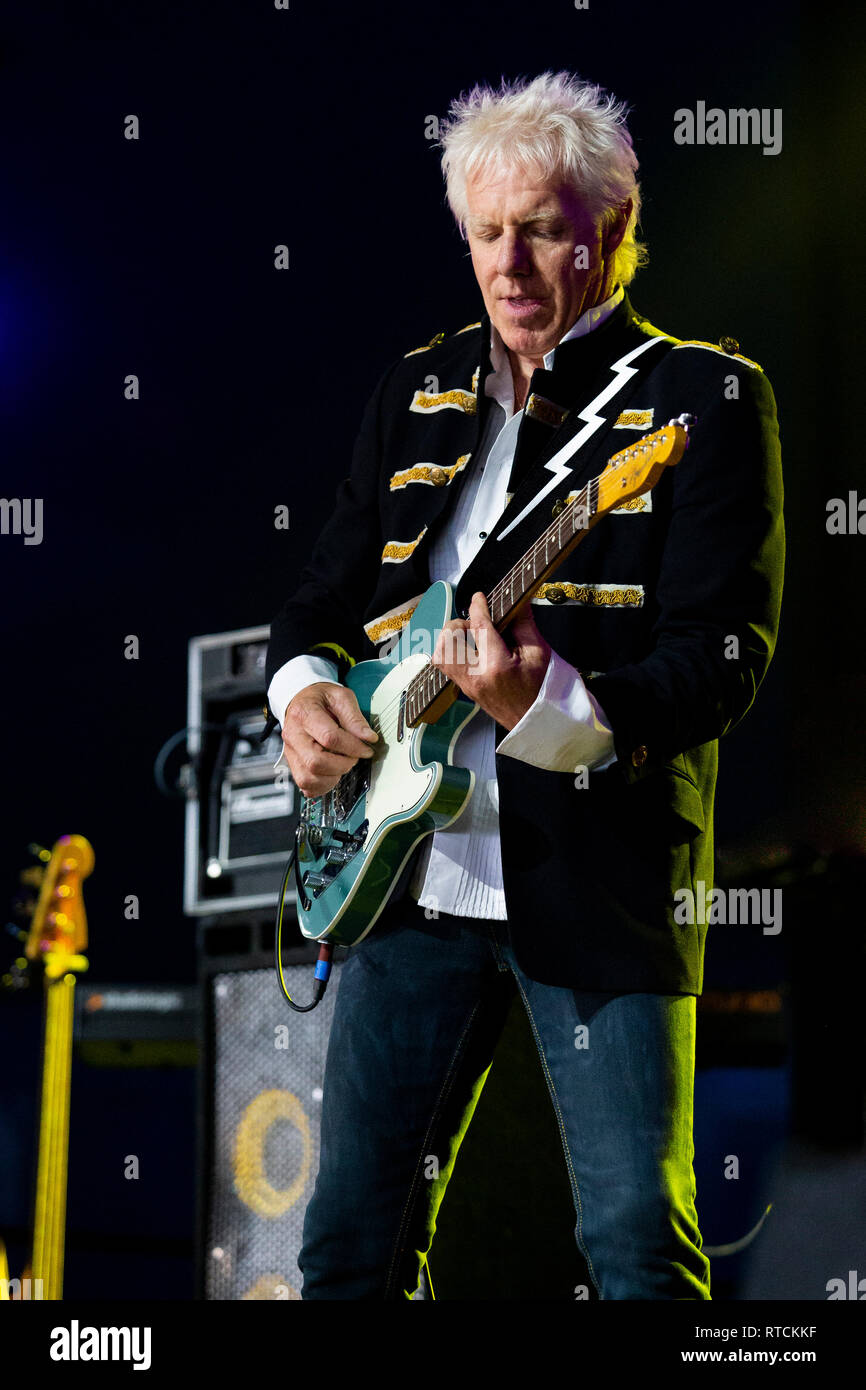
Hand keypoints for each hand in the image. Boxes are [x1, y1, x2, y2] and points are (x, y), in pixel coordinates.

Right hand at [281, 682, 377, 796]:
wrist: (302, 700)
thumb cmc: (321, 698)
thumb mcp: (341, 697)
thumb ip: (355, 717)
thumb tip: (368, 738)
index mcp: (304, 714)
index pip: (329, 737)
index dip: (352, 747)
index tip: (366, 749)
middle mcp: (293, 735)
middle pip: (316, 762)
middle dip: (342, 765)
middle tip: (354, 757)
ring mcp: (291, 751)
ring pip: (308, 778)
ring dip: (332, 777)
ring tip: (343, 764)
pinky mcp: (292, 763)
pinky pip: (305, 785)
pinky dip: (322, 786)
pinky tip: (332, 774)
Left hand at [431, 591, 550, 730]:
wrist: (536, 723)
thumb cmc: (541, 691)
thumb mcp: (540, 654)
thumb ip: (525, 625)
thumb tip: (516, 602)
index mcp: (497, 666)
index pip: (479, 626)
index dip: (478, 606)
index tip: (480, 597)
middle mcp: (476, 676)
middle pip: (449, 639)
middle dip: (460, 625)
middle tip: (478, 627)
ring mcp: (467, 685)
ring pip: (441, 653)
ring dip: (452, 639)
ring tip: (471, 639)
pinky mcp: (464, 689)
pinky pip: (445, 665)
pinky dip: (452, 652)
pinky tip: (469, 651)